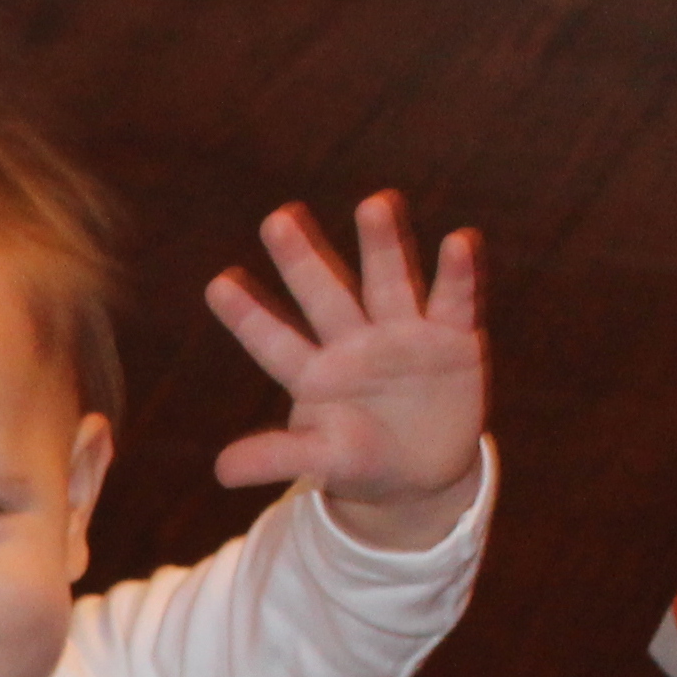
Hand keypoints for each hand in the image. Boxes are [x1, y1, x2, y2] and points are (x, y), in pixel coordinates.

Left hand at [205, 193, 485, 550]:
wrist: (425, 471)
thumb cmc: (362, 459)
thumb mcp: (324, 460)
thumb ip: (277, 458)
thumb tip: (220, 472)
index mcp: (316, 372)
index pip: (275, 342)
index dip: (249, 317)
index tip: (217, 284)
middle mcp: (355, 340)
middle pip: (325, 296)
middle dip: (303, 261)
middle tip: (276, 220)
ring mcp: (404, 332)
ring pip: (389, 282)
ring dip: (382, 246)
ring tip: (374, 204)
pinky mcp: (452, 336)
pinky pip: (455, 300)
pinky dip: (458, 274)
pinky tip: (460, 241)